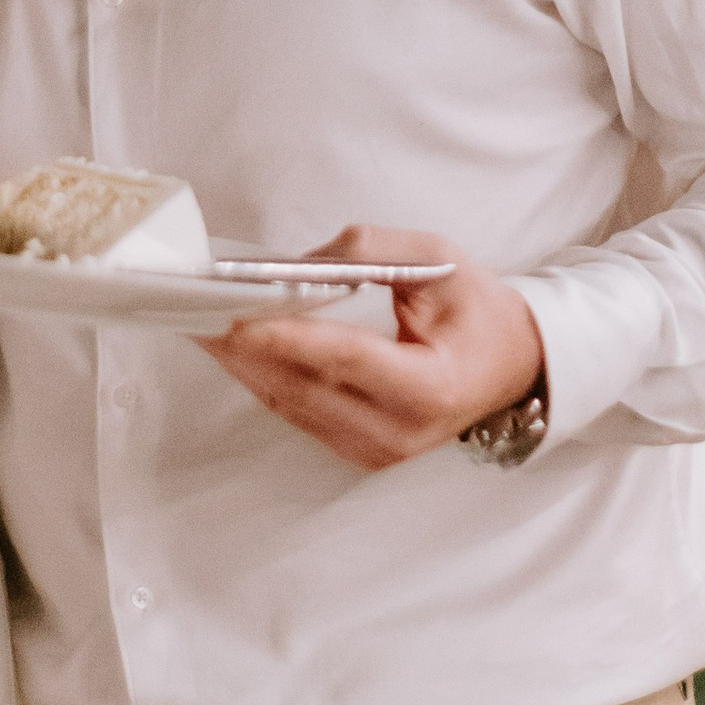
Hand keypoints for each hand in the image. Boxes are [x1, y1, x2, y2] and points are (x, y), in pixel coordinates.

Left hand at [201, 228, 545, 470]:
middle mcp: (401, 431)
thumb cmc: (477, 309)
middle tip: (191, 307)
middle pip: (304, 386)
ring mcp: (377, 450)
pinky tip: (231, 346)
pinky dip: (261, 375)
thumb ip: (370, 253)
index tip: (235, 317)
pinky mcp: (359, 452)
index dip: (288, 336)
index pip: (347, 358)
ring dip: (240, 362)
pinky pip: (297, 413)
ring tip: (195, 320)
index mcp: (431, 386)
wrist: (513, 366)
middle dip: (242, 346)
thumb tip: (295, 263)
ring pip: (290, 403)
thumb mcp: (438, 261)